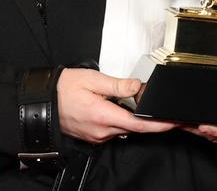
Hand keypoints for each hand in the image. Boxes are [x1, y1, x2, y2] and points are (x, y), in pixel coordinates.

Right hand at [56, 69, 177, 143]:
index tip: (173, 122)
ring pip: (125, 129)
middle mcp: (102, 130)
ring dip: (133, 119)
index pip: (138, 124)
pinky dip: (121, 120)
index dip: (159, 125)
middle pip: (135, 128)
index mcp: (103, 115)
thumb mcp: (93, 79)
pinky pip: (114, 130)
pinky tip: (118, 108)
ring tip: (132, 102)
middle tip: (161, 110)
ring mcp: (98, 136)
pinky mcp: (94, 136)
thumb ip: (118, 85)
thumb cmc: (64, 89)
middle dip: (150, 120)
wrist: (43, 101)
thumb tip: (137, 87)